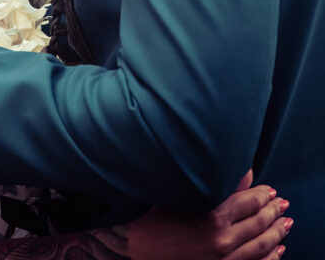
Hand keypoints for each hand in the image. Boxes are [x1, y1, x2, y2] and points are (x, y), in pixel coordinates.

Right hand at [127, 171, 291, 259]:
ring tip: (286, 223)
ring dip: (276, 234)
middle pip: (258, 225)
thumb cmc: (157, 215)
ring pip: (261, 247)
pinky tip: (277, 250)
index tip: (270, 190)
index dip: (263, 195)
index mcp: (213, 218)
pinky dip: (270, 258)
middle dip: (273, 213)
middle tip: (282, 204)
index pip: (249, 203)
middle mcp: (222, 242)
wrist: (138, 248)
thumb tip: (246, 173)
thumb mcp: (186, 194)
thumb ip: (220, 186)